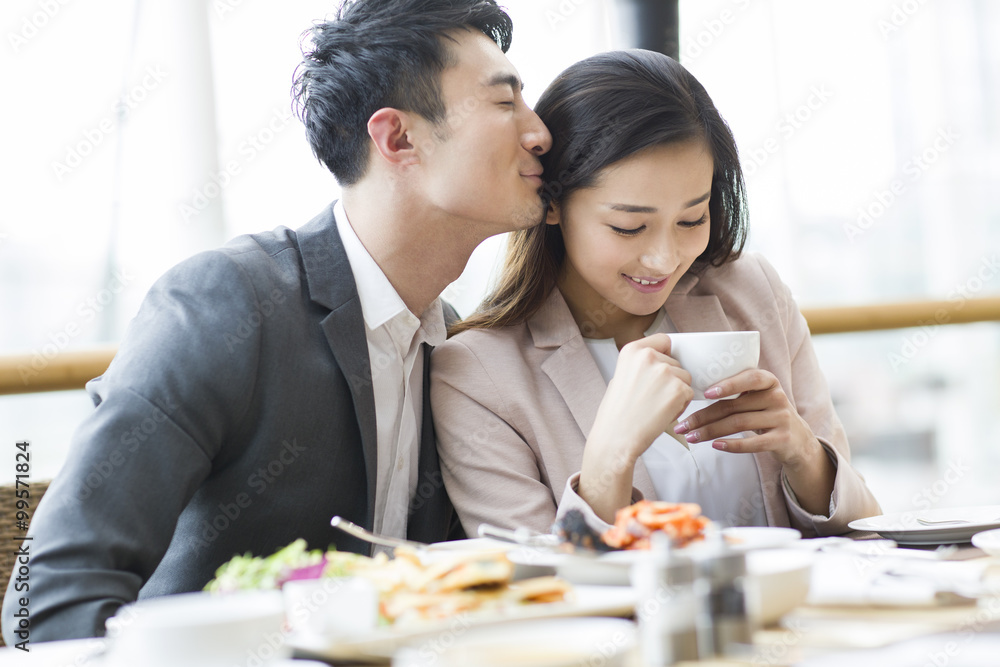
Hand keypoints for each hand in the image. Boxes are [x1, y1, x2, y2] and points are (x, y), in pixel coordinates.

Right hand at [580, 334, 693, 522]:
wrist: (615, 438)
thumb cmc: (616, 414)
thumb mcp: (619, 377)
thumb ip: (640, 366)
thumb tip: (658, 364)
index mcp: (632, 350)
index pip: (664, 340)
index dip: (665, 355)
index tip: (660, 369)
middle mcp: (649, 356)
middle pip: (676, 362)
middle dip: (670, 379)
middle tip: (652, 397)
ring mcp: (665, 372)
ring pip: (685, 378)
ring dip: (677, 392)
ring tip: (656, 406)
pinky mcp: (678, 389)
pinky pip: (689, 394)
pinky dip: (681, 406)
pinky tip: (662, 414)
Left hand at [672, 369, 814, 463]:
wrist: (798, 439)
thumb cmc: (765, 413)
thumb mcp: (757, 397)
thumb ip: (736, 392)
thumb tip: (691, 392)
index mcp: (769, 381)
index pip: (749, 378)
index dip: (728, 385)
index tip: (705, 393)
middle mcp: (777, 397)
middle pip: (733, 406)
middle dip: (703, 416)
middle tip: (681, 425)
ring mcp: (781, 418)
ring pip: (738, 424)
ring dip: (710, 432)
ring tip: (691, 437)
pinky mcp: (782, 439)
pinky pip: (753, 443)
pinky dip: (732, 445)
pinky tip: (715, 445)